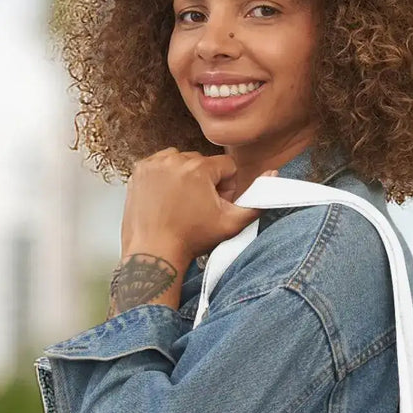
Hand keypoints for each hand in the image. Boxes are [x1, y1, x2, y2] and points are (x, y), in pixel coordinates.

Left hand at [121, 148, 267, 262]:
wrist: (154, 252)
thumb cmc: (191, 240)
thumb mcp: (231, 224)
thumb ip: (257, 201)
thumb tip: (273, 175)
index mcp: (199, 168)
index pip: (226, 166)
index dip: (226, 187)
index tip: (215, 205)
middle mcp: (174, 160)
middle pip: (203, 162)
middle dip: (205, 181)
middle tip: (198, 208)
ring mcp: (154, 164)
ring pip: (181, 160)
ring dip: (185, 176)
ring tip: (182, 203)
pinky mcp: (139, 171)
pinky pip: (160, 165)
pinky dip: (165, 177)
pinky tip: (166, 198)